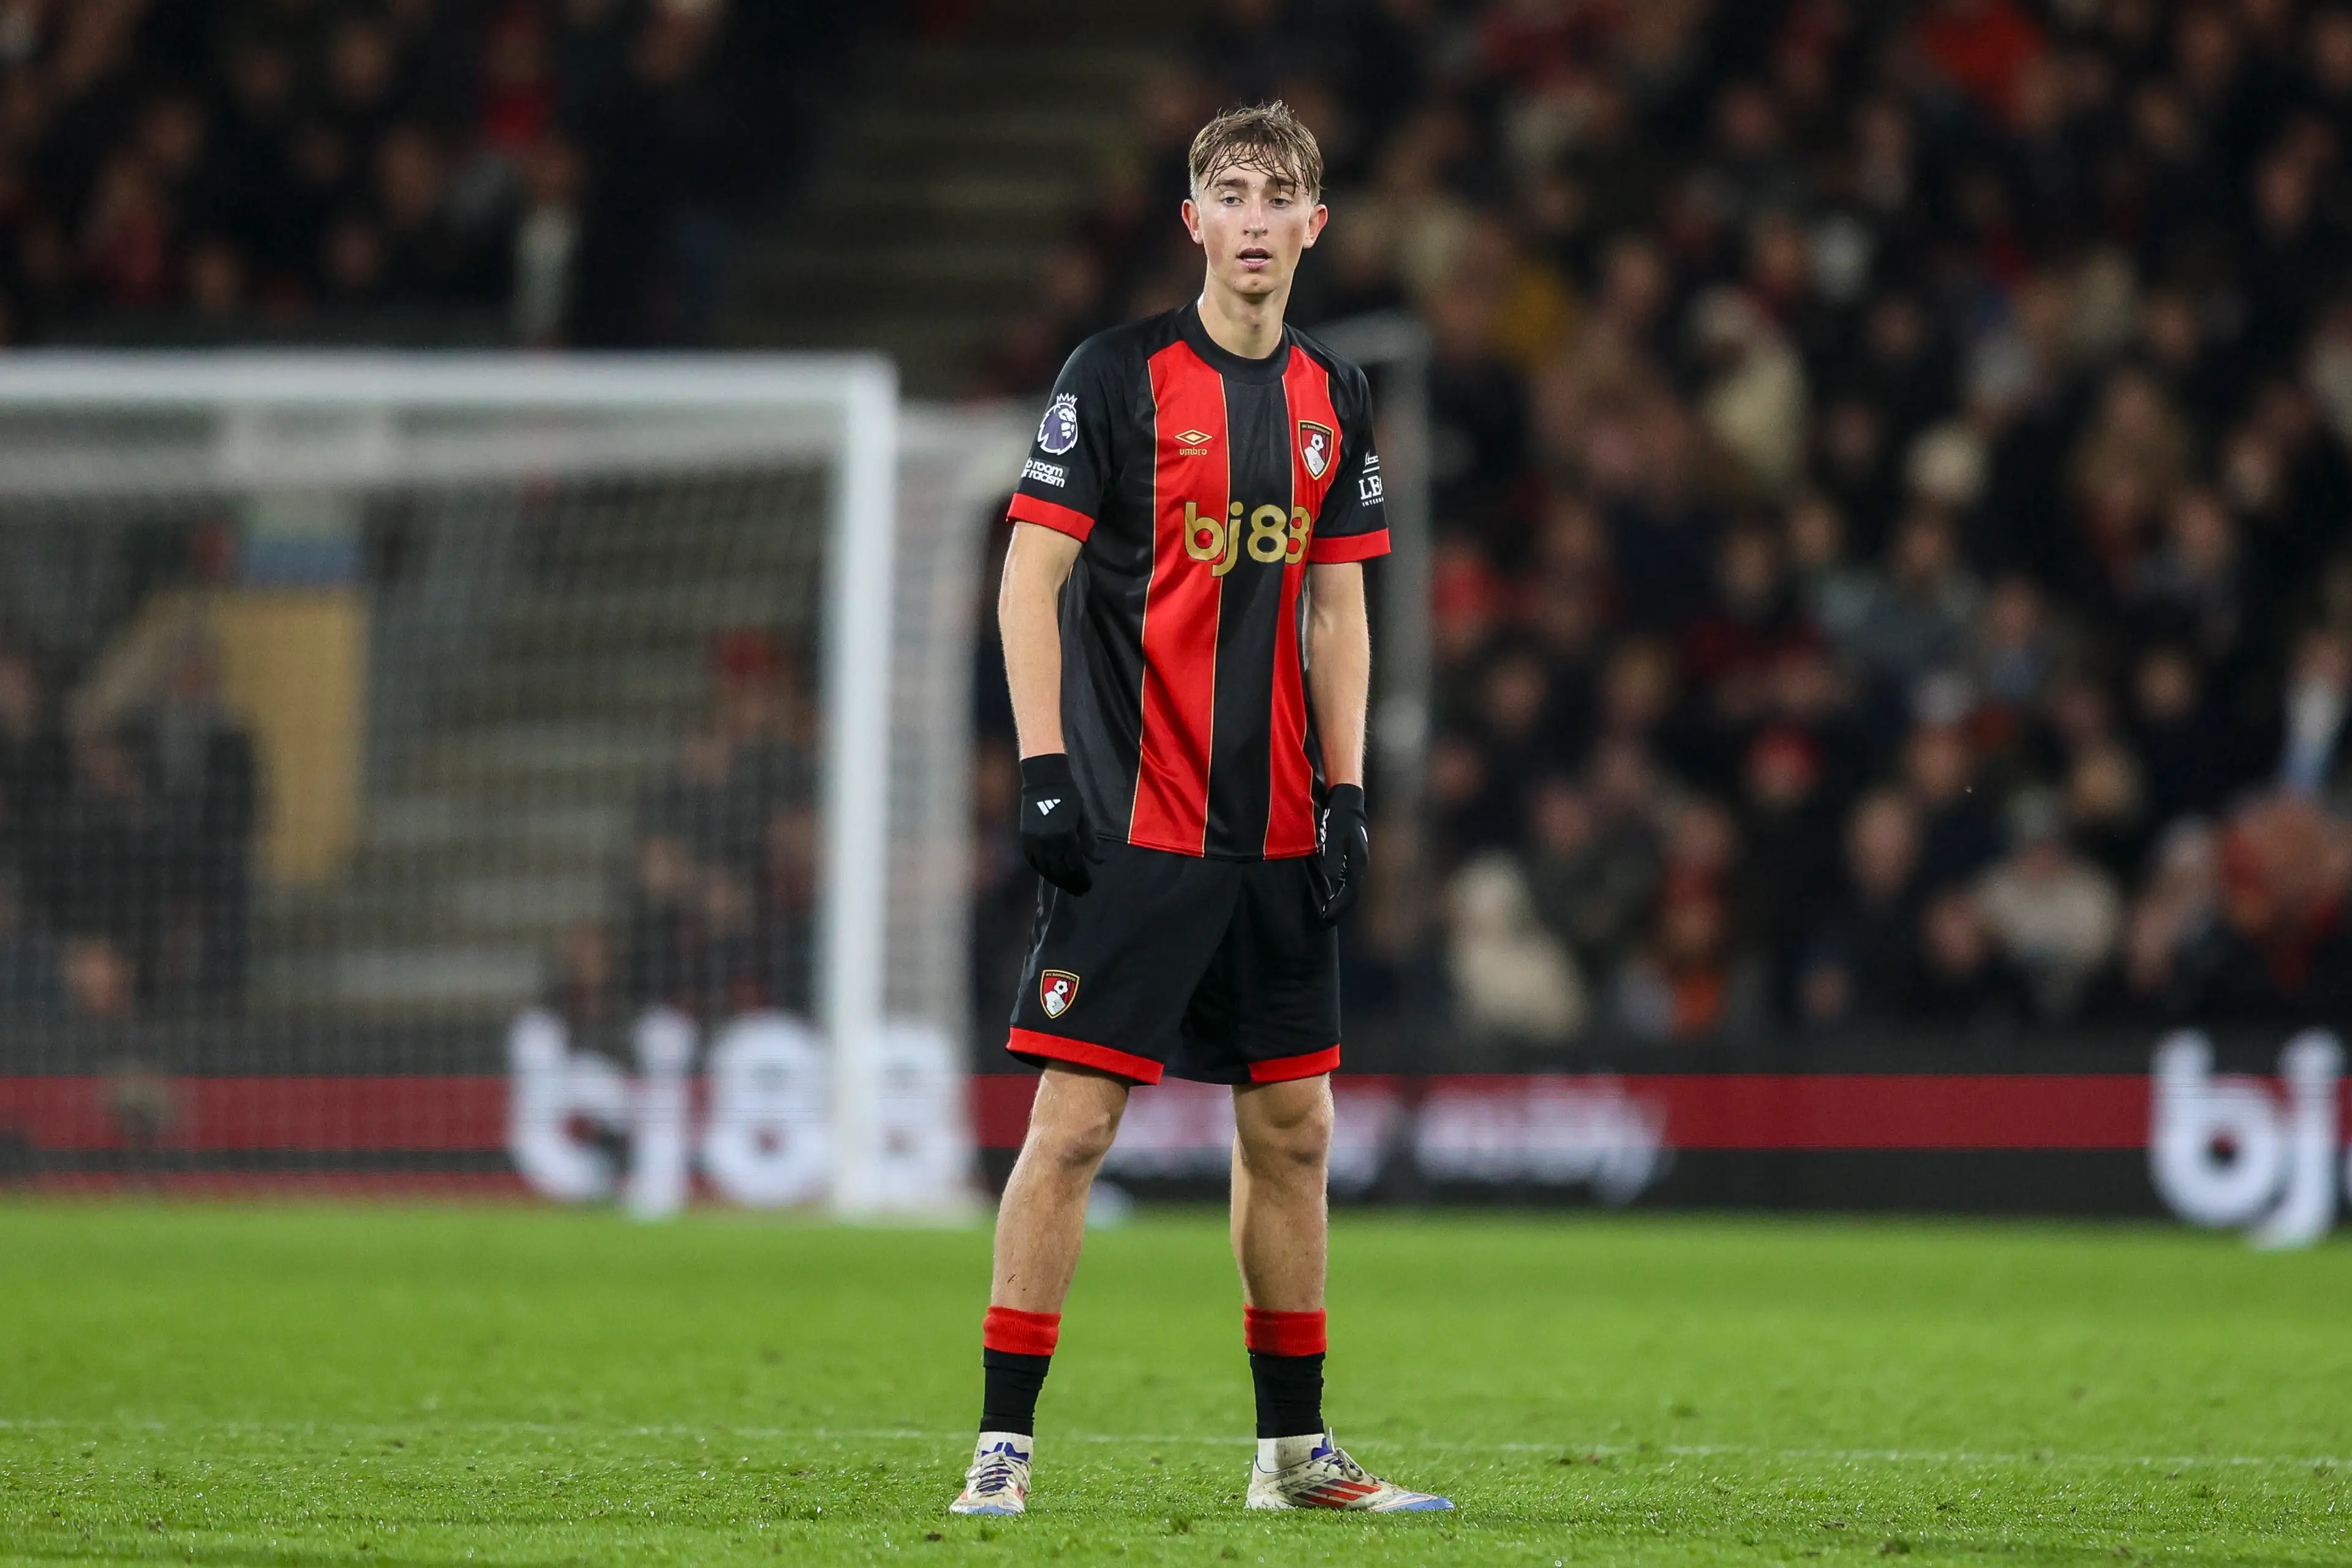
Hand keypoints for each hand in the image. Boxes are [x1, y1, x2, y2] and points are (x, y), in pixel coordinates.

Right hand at [1019, 753, 1100, 895]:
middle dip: (1071, 883)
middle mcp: (1048, 842)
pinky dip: (1041, 871)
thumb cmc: (1069, 798)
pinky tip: (1049, 875)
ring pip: (1045, 869)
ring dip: (1057, 881)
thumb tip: (1099, 861)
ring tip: (1066, 886)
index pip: (1075, 866)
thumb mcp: (1084, 818)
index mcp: (1066, 836)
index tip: (1087, 886)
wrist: (1044, 781)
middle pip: (1060, 872)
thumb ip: (1090, 841)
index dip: (1082, 879)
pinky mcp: (1025, 838)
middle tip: (1079, 892)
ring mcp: (1034, 841)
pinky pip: (1033, 861)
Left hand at [1316, 783, 1368, 924]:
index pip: (1349, 893)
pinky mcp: (1352, 856)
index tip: (1326, 918)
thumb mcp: (1335, 837)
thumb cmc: (1340, 817)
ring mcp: (1357, 860)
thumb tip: (1331, 880)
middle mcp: (1359, 864)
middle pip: (1351, 893)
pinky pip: (1346, 879)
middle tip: (1325, 921)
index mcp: (1357, 862)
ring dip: (1339, 900)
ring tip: (1326, 911)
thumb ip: (1333, 858)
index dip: (1337, 907)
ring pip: (1349, 887)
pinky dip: (1338, 889)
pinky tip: (1329, 893)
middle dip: (1339, 908)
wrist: (1347, 800)